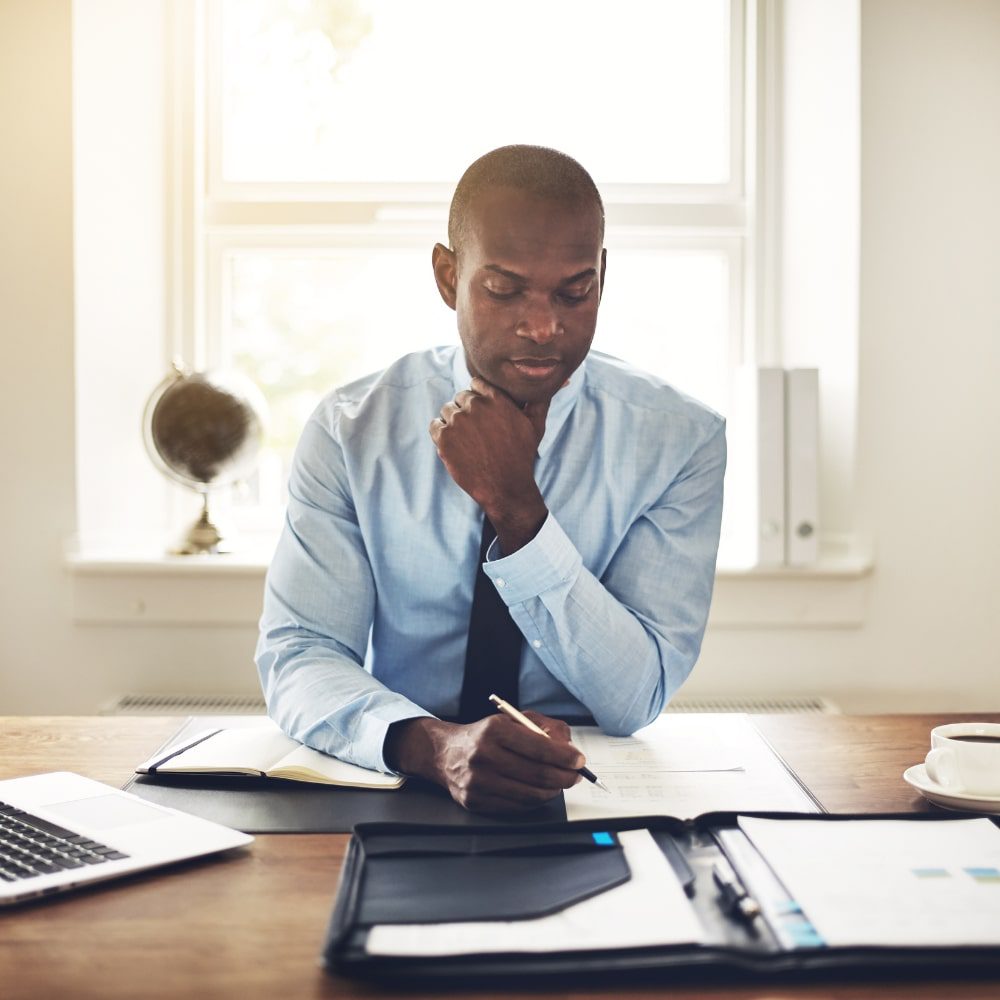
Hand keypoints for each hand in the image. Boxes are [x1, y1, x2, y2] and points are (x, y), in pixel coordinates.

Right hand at [385, 713, 584, 813]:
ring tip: (559, 783)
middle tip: (576, 775)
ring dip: (553, 790)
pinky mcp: (475, 802)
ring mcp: (478, 782)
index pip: (539, 747)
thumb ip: (542, 727)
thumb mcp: (510, 720)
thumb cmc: (484, 736)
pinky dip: (534, 801)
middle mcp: (483, 756)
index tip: (579, 760)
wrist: (445, 753)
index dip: (564, 756)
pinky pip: (517, 807)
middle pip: (538, 774)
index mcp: (493, 731)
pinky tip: (539, 791)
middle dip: (565, 776)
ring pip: (530, 794)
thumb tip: (568, 747)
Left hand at [429, 377, 548, 552]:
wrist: (505, 487)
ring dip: (453, 423)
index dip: (478, 398)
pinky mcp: (444, 437)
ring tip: (467, 441)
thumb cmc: (521, 456)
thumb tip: (559, 380)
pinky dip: (441, 434)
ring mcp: (458, 421)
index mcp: (496, 398)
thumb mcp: (536, 426)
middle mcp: (476, 405)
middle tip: (476, 433)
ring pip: (447, 410)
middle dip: (466, 411)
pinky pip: (435, 425)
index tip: (483, 414)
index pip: (476, 384)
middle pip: (460, 397)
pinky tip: (455, 446)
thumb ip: (540, 400)